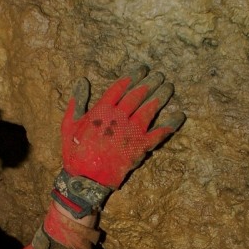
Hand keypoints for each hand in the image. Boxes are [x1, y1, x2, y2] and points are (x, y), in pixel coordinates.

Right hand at [53, 66, 184, 215]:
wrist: (85, 179)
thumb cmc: (75, 153)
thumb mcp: (69, 124)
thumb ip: (77, 101)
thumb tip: (81, 81)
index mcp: (101, 110)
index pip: (120, 87)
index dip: (132, 76)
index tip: (141, 69)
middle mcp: (118, 118)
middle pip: (137, 95)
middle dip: (149, 83)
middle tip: (159, 75)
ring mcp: (131, 132)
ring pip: (149, 109)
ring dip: (161, 97)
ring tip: (168, 87)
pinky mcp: (140, 147)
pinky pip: (159, 133)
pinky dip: (170, 124)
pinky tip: (179, 116)